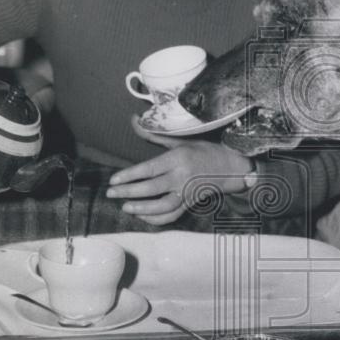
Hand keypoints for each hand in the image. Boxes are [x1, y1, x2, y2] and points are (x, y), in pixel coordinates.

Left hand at [106, 115, 252, 225]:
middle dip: (128, 192)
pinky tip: (142, 216)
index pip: (148, 169)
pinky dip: (156, 219)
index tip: (113, 181)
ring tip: (125, 207)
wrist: (229, 167)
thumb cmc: (202, 150)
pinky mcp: (190, 204)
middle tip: (111, 194)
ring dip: (141, 209)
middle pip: (151, 188)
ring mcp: (186, 193)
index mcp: (177, 159)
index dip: (129, 176)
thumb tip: (133, 120)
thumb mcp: (179, 140)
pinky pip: (171, 216)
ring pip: (161, 206)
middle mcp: (182, 177)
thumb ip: (153, 135)